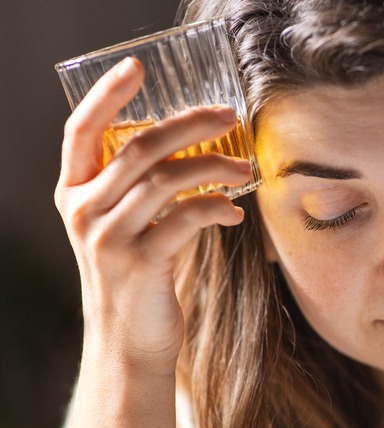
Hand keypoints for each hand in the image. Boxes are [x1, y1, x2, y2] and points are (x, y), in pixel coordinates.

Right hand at [55, 57, 250, 373]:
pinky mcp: (140, 264)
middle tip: (228, 117)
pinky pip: (187, 218)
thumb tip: (194, 142)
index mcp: (74, 192)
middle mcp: (83, 210)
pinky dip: (217, 206)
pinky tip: (234, 212)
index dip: (106, 95)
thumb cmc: (136, 272)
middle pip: (139, 147)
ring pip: (166, 179)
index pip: (80, 131)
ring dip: (215, 167)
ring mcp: (107, 238)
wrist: (128, 340)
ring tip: (245, 168)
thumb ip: (138, 185)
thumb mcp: (122, 223)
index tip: (136, 67)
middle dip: (190, 125)